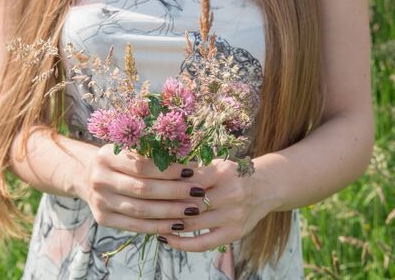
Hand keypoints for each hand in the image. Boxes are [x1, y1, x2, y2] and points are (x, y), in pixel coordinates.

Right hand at [75, 144, 203, 233]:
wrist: (87, 176)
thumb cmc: (119, 160)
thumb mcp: (128, 150)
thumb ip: (152, 155)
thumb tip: (191, 165)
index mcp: (106, 156)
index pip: (142, 166)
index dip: (168, 170)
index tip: (191, 171)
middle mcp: (99, 179)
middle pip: (143, 189)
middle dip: (175, 191)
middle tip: (198, 192)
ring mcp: (100, 201)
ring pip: (141, 210)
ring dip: (170, 211)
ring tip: (193, 209)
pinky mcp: (103, 219)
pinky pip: (135, 226)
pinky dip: (158, 226)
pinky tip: (177, 224)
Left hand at [158, 158, 281, 251]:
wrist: (266, 186)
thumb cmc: (233, 174)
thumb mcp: (216, 164)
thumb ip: (192, 169)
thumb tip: (158, 170)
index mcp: (223, 173)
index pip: (187, 181)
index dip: (166, 185)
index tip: (146, 185)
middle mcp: (231, 194)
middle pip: (188, 204)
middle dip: (163, 206)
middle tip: (142, 206)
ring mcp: (234, 216)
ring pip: (192, 224)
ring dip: (168, 224)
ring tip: (150, 222)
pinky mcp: (235, 233)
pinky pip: (203, 244)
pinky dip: (182, 244)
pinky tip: (167, 238)